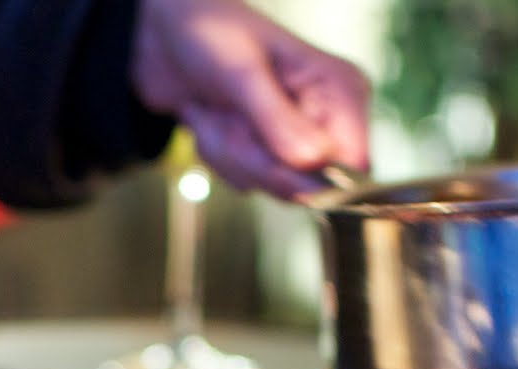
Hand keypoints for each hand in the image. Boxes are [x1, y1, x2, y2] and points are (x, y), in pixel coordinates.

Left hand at [131, 0, 369, 199]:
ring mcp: (295, 138)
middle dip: (255, 159)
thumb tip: (315, 163)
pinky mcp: (266, 152)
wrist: (164, 33)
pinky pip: (247, 182)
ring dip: (229, 154)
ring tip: (218, 110)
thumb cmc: (208, 32)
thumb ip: (277, 122)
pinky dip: (218, 155)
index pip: (353, 163)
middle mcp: (325, 117)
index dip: (311, 176)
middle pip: (306, 183)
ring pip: (270, 185)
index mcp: (342, 90)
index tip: (269, 154)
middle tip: (231, 116)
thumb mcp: (242, 73)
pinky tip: (213, 118)